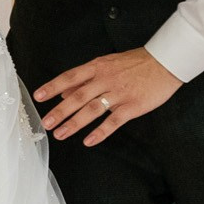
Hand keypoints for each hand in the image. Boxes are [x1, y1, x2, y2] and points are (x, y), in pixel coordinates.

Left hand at [34, 46, 180, 145]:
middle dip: (60, 111)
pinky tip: (89, 141)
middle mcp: (106, 79)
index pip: (70, 77)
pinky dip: (100, 132)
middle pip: (78, 96)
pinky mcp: (132, 106)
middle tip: (45, 122)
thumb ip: (85, 78)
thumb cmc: (135, 63)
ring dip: (74, 123)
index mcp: (98, 67)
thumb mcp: (107, 64)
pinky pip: (113, 121)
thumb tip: (64, 90)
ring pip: (92, 110)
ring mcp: (119, 93)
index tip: (38, 96)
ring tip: (60, 134)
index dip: (53, 86)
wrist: (165, 62)